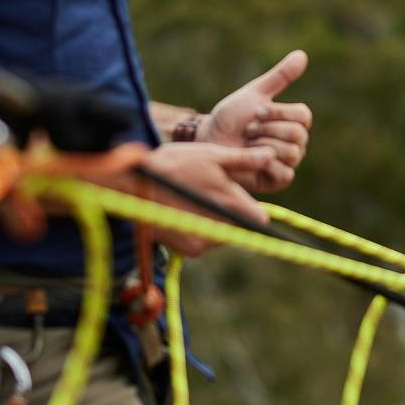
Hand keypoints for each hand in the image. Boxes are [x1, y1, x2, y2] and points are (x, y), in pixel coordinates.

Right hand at [140, 142, 275, 256]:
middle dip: (231, 213)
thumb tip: (271, 156)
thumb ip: (244, 160)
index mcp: (231, 203)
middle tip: (210, 194)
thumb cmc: (174, 165)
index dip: (254, 210)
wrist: (133, 186)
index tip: (243, 201)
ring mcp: (205, 241)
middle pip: (240, 227)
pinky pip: (204, 241)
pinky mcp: (190, 250)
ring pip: (222, 234)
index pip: (260, 219)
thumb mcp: (211, 155)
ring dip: (214, 221)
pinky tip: (183, 212)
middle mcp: (222, 227)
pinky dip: (198, 230)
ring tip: (194, 201)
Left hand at [204, 49, 312, 192]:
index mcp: (293, 122)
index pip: (303, 115)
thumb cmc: (231, 118)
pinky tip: (250, 157)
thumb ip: (279, 77)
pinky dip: (265, 163)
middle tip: (248, 129)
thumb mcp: (254, 94)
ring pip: (291, 153)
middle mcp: (295, 143)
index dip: (278, 112)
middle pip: (298, 134)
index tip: (256, 111)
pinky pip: (284, 173)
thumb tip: (302, 54)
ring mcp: (288, 162)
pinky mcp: (277, 180)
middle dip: (267, 129)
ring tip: (247, 144)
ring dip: (263, 145)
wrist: (210, 140)